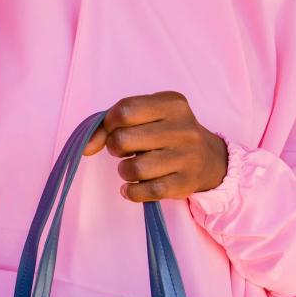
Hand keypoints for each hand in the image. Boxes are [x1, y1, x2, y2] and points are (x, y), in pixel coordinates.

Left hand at [84, 92, 229, 201]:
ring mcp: (188, 157)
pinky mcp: (187, 183)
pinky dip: (132, 192)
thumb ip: (110, 125)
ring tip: (133, 167)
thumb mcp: (146, 117)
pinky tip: (133, 187)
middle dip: (115, 147)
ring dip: (124, 171)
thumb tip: (85, 146)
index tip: (113, 129)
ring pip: (134, 168)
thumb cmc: (166, 133)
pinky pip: (148, 191)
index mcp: (172, 104)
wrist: (209, 158)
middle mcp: (184, 128)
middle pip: (124, 139)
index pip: (124, 110)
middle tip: (126, 149)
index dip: (109, 123)